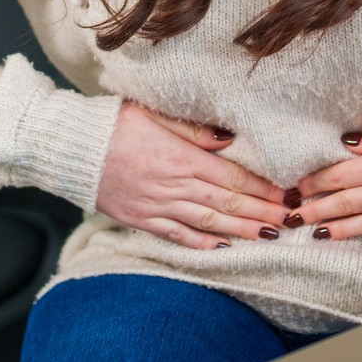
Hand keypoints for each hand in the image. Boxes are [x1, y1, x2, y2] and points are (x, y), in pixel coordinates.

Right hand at [95, 101, 293, 249]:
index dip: (262, 188)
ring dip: (241, 230)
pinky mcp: (143, 219)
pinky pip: (178, 235)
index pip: (232, 176)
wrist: (72, 149)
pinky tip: (222, 247)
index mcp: (181, 158)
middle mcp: (174, 186)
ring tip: (268, 236)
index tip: (286, 193)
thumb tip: (229, 139)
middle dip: (262, 212)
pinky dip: (201, 243)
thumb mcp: (155, 114)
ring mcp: (158, 206)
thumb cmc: (114, 124)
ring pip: (208, 222)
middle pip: (227, 202)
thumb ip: (194, 131)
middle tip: (289, 219)